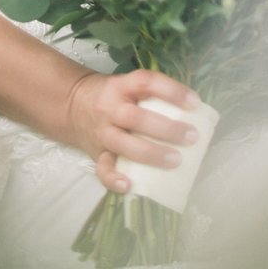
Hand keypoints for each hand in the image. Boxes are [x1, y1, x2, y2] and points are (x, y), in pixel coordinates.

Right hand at [67, 68, 200, 193]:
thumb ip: (152, 95)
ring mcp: (101, 132)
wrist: (72, 104)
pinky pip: (102, 168)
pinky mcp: (96, 153)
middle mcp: (109, 108)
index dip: (171, 91)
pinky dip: (114, 179)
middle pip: (136, 117)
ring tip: (176, 161)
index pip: (146, 83)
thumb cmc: (113, 96)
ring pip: (123, 144)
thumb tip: (195, 112)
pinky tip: (129, 186)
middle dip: (166, 129)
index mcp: (120, 86)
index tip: (195, 103)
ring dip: (151, 154)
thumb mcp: (127, 85)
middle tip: (192, 137)